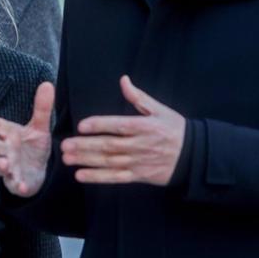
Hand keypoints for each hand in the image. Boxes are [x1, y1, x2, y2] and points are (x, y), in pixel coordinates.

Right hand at [0, 82, 53, 196]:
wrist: (37, 170)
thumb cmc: (33, 146)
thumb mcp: (40, 127)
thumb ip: (42, 108)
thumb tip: (48, 84)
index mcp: (10, 135)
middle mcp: (6, 151)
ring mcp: (9, 168)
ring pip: (2, 167)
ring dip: (2, 166)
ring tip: (3, 164)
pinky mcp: (17, 183)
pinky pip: (16, 185)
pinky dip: (19, 185)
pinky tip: (22, 186)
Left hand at [61, 75, 185, 185]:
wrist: (193, 156)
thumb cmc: (174, 129)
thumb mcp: (160, 109)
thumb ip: (139, 97)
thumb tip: (124, 80)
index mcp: (144, 126)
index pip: (118, 125)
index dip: (100, 125)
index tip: (82, 126)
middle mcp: (139, 145)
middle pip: (109, 146)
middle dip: (85, 146)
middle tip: (65, 145)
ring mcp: (138, 162)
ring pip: (108, 162)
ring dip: (86, 161)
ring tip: (67, 159)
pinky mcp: (138, 175)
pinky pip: (115, 177)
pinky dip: (98, 177)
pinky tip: (81, 176)